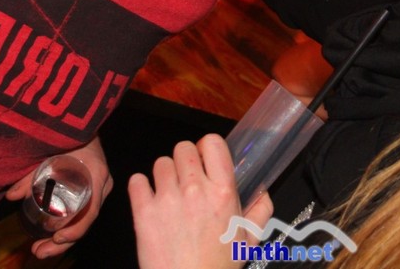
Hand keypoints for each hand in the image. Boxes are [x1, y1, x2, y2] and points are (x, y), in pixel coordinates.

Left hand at [6, 137, 113, 259]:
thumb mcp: (51, 152)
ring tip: (38, 250)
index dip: (76, 229)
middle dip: (62, 243)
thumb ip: (31, 174)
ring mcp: (99, 189)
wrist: (83, 121)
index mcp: (97, 175)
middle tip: (38, 252)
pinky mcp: (92, 191)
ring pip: (83, 220)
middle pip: (86, 221)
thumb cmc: (70, 135)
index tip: (57, 238)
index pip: (91, 211)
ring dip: (62, 239)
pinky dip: (66, 226)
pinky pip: (82, 213)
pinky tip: (49, 237)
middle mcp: (102, 185)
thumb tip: (11, 196)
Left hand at [128, 134, 273, 268]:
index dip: (206, 148)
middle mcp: (196, 190)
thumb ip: (260, 211)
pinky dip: (141, 188)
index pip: (212, 143)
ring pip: (160, 163)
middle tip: (186, 180)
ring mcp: (168, 199)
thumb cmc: (217, 267)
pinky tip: (149, 200)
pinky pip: (136, 181)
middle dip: (185, 161)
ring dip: (164, 176)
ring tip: (169, 194)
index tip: (204, 160)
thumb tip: (263, 192)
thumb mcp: (248, 240)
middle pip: (183, 148)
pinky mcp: (144, 212)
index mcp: (223, 192)